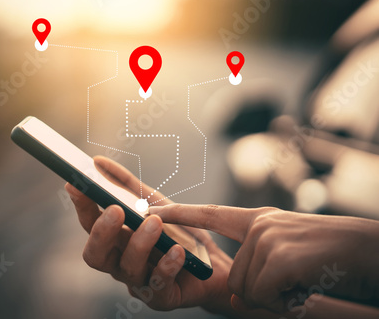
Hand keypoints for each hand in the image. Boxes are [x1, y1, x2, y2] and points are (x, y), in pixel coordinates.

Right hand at [65, 156, 235, 313]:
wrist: (214, 264)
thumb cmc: (179, 232)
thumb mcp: (154, 202)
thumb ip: (126, 185)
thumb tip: (97, 161)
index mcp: (115, 239)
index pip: (89, 224)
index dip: (81, 205)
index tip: (76, 183)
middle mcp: (120, 261)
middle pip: (95, 254)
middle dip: (101, 232)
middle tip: (116, 210)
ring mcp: (139, 282)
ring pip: (127, 268)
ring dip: (139, 243)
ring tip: (155, 223)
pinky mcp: (161, 298)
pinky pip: (158, 285)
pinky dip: (167, 266)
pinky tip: (178, 252)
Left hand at [149, 204, 378, 311]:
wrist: (373, 253)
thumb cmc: (333, 258)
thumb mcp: (290, 259)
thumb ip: (258, 270)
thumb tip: (235, 298)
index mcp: (260, 221)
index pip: (211, 215)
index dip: (181, 215)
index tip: (153, 210)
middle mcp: (260, 225)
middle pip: (236, 277)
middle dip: (261, 292)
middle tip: (295, 284)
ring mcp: (268, 238)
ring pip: (248, 288)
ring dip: (277, 297)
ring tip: (304, 283)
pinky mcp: (278, 256)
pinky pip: (263, 294)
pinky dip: (285, 301)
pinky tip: (305, 288)